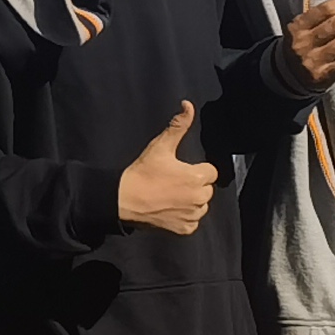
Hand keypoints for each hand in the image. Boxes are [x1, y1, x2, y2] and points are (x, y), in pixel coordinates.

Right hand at [114, 102, 217, 237]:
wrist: (123, 200)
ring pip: (201, 206)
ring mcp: (192, 215)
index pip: (211, 171)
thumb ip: (178, 126)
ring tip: (171, 196)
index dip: (196, 169)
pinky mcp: (184, 229)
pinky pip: (192, 222)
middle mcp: (199, 198)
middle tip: (173, 183)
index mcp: (197, 176)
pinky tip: (169, 209)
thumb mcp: (160, 146)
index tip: (180, 170)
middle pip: (207, 189)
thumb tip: (188, 105)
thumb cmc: (142, 173)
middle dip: (195, 185)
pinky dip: (184, 217)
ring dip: (191, 202)